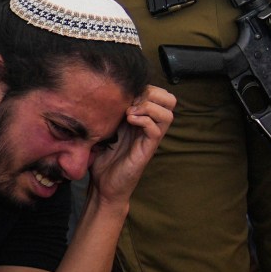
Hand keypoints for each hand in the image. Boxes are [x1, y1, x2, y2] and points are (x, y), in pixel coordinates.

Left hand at [88, 84, 177, 203]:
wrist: (103, 185)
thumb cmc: (102, 157)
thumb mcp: (104, 127)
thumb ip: (109, 111)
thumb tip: (100, 91)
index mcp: (142, 118)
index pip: (159, 93)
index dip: (147, 86)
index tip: (126, 92)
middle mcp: (150, 126)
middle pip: (170, 99)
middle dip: (152, 93)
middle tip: (132, 101)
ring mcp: (150, 138)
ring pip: (168, 113)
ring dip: (149, 107)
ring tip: (130, 112)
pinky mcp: (147, 150)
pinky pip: (156, 130)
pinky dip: (144, 120)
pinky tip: (129, 121)